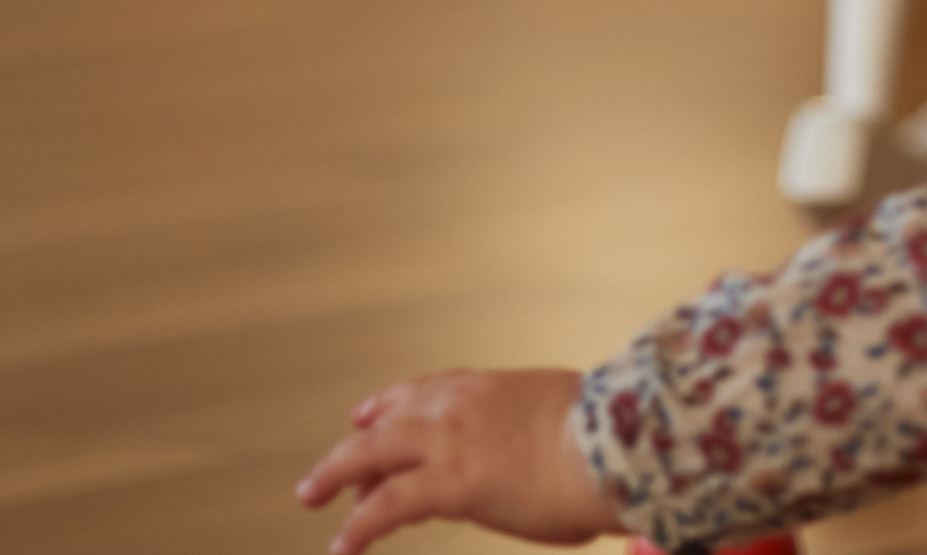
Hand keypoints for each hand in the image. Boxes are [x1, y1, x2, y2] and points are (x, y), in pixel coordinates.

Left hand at [295, 369, 615, 554]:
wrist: (615, 448)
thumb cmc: (608, 443)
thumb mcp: (565, 418)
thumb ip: (538, 433)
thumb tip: (543, 456)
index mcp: (493, 387)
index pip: (430, 389)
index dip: (394, 404)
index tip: (373, 413)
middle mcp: (461, 405)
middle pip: (389, 418)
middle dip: (354, 442)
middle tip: (329, 467)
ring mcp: (450, 442)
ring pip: (371, 453)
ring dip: (334, 474)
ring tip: (310, 496)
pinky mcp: (448, 484)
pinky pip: (385, 506)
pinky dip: (357, 526)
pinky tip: (342, 546)